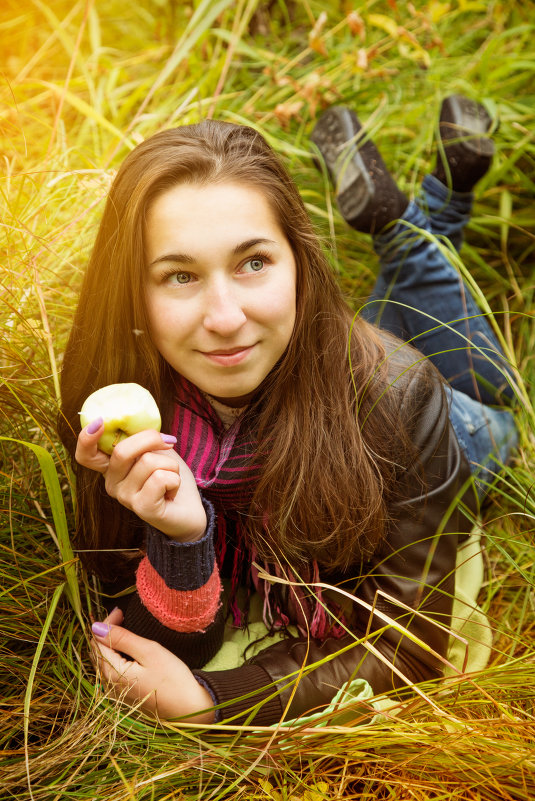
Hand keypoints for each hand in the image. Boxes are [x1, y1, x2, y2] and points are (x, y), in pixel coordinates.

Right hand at [76, 423, 205, 541]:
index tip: (100, 421)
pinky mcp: (142, 508)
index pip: (86, 455)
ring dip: (170, 465)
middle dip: (151, 439)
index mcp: (112, 467)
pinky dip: (174, 479)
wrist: (189, 509)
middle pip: (122, 451)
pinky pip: (160, 479)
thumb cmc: (170, 476)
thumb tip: (138, 424)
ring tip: (171, 478)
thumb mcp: (155, 450)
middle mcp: (112, 483)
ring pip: (148, 461)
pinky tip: (172, 491)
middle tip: (169, 443)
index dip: (86, 437)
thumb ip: (141, 439)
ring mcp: (124, 497)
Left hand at [91, 608, 214, 722]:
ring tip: (125, 627)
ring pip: (105, 660)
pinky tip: (128, 647)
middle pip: (98, 651)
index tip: (121, 611)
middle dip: (107, 631)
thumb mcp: (148, 651)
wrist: (188, 708)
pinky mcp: (125, 693)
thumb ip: (122, 638)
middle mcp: (108, 684)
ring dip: (112, 642)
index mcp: (112, 673)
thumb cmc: (172, 678)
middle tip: (123, 616)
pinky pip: (113, 669)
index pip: (98, 642)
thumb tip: (97, 627)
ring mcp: (116, 691)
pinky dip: (117, 654)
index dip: (107, 623)